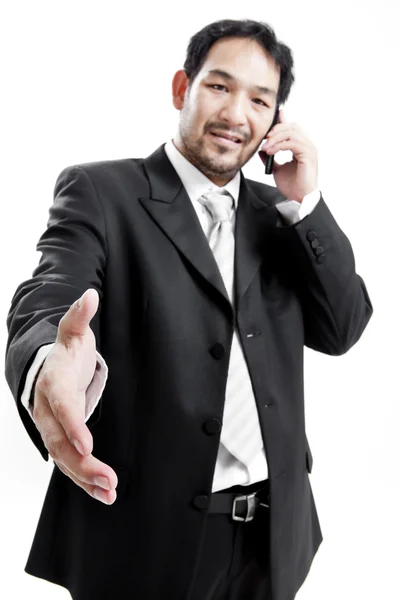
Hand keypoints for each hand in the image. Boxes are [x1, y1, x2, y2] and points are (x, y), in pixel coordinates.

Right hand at [32, 288, 117, 504]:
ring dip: (85, 478)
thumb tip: (90, 294)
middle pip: (59, 441)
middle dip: (81, 462)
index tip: (86, 444)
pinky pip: (70, 464)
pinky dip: (85, 481)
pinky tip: (104, 493)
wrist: (48, 368)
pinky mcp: (61, 440)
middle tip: (108, 478)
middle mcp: (47, 410)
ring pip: (63, 459)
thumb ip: (79, 316)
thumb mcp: (73, 332)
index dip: (71, 425)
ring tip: (109, 491)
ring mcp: (52, 428)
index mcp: (52, 382)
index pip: (60, 405)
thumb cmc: (65, 352)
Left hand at [259, 108, 317, 201]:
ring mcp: (309, 149)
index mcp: (301, 147)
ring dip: (275, 138)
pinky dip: (279, 145)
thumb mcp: (276, 169)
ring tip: (265, 147)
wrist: (299, 198)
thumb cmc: (292, 186)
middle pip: (291, 127)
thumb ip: (271, 158)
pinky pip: (292, 143)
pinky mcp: (308, 154)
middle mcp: (307, 146)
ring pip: (291, 132)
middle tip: (264, 138)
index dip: (281, 122)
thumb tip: (262, 150)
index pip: (292, 129)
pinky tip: (270, 151)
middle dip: (276, 130)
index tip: (269, 121)